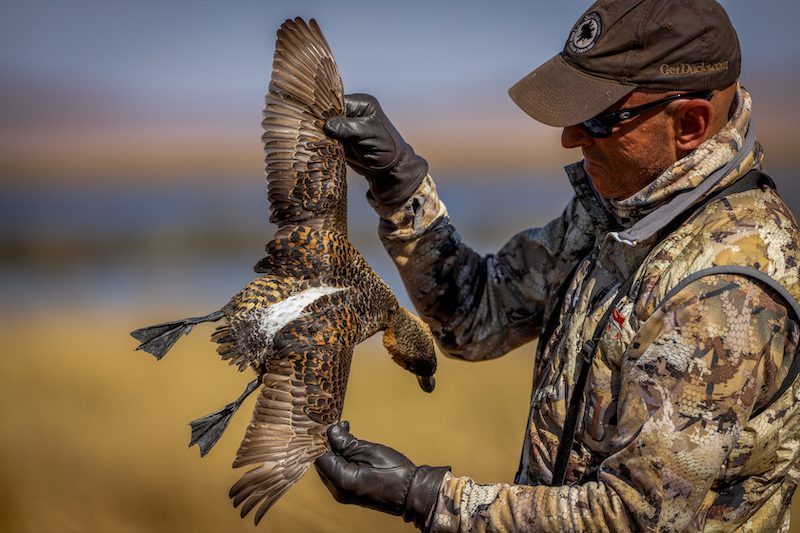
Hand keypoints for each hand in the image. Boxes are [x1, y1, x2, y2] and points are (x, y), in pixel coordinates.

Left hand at [315, 421, 449, 527]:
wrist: (411, 492)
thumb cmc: (393, 471)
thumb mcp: (368, 450)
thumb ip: (345, 442)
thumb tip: (331, 431)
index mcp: (341, 480)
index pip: (320, 456)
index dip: (322, 439)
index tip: (328, 424)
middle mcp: (337, 490)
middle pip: (323, 463)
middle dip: (328, 444)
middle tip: (339, 426)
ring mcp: (343, 493)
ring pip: (330, 467)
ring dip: (335, 450)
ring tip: (346, 432)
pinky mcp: (350, 492)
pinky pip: (338, 473)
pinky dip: (341, 459)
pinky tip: (350, 446)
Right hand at [324, 94, 428, 205]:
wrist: (390, 169)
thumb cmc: (386, 148)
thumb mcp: (368, 134)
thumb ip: (347, 128)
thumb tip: (327, 125)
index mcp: (361, 103)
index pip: (336, 101)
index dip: (325, 109)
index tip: (316, 119)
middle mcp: (352, 112)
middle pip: (328, 112)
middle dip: (320, 121)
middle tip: (313, 131)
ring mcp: (344, 126)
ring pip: (324, 125)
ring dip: (320, 133)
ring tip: (315, 139)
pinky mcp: (340, 139)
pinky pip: (326, 137)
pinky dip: (322, 141)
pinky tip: (317, 145)